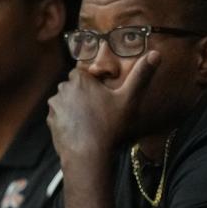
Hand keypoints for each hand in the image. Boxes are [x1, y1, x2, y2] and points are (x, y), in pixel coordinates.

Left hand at [47, 50, 159, 167]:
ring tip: (93, 124)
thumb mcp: (129, 99)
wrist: (88, 153)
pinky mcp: (51, 122)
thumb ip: (141, 76)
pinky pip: (61, 117)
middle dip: (85, 96)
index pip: (85, 74)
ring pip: (67, 102)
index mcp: (80, 79)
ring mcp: (54, 106)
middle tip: (102, 112)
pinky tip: (83, 132)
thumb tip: (156, 54)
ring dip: (77, 109)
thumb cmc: (110, 125)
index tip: (105, 97)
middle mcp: (63, 88)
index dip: (95, 84)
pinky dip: (70, 122)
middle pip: (75, 87)